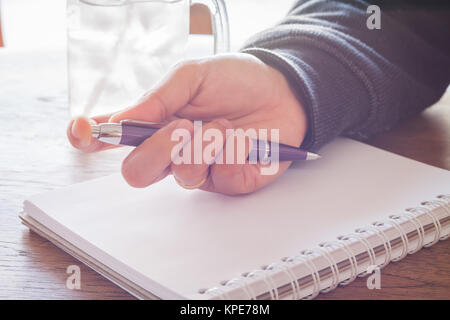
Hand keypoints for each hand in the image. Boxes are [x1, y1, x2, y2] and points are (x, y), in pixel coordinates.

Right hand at [68, 53, 307, 194]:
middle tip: (183, 126)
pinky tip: (244, 142)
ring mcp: (201, 170)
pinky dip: (233, 156)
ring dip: (205, 145)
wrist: (283, 91)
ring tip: (226, 126)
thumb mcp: (193, 75)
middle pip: (138, 173)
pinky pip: (220, 181)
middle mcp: (172, 152)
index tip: (81, 132)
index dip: (89, 140)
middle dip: (159, 149)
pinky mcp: (230, 182)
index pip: (113, 140)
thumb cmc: (236, 80)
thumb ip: (158, 97)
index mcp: (157, 124)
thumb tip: (120, 121)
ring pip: (182, 178)